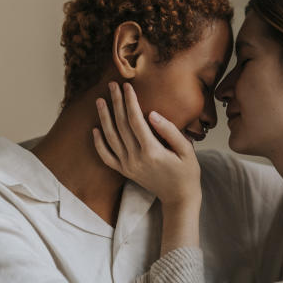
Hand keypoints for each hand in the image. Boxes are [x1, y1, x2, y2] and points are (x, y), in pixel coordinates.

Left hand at [93, 82, 201, 206]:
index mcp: (152, 151)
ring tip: (100, 101)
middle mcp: (136, 158)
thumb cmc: (187, 172)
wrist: (179, 197)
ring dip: (104, 118)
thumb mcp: (187, 150)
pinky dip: (98, 143)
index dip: (130, 101)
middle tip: (112, 85)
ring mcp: (128, 166)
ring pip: (110, 138)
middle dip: (116, 103)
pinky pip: (106, 157)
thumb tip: (153, 114)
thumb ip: (170, 131)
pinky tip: (95, 129)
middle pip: (121, 125)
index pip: (136, 120)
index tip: (127, 86)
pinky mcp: (125, 172)